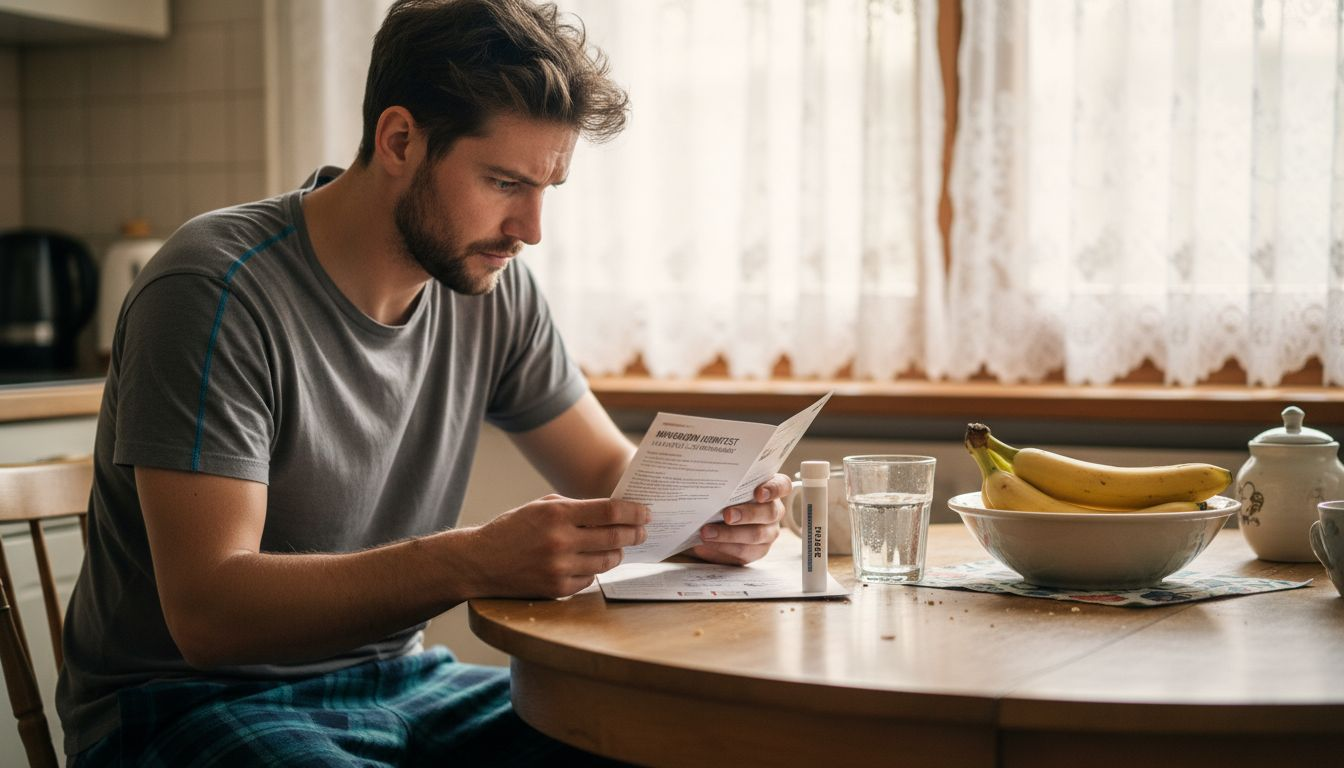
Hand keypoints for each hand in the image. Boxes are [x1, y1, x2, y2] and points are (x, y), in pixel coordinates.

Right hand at [468, 494, 648, 597]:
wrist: (480, 561)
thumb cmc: (514, 528)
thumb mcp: (542, 506)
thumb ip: (577, 508)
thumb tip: (614, 512)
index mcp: (558, 513)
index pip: (609, 511)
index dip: (633, 512)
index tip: (646, 512)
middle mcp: (560, 541)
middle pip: (614, 537)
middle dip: (635, 534)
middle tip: (643, 531)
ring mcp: (559, 568)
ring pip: (606, 561)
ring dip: (617, 554)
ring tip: (619, 547)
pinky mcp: (557, 589)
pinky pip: (590, 580)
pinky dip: (594, 570)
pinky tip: (591, 562)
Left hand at [689, 473, 788, 565]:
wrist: (709, 523)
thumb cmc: (720, 499)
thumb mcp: (723, 488)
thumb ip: (723, 484)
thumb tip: (709, 482)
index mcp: (770, 489)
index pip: (782, 485)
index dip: (773, 489)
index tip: (759, 493)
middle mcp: (774, 511)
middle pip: (770, 512)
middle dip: (747, 514)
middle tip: (727, 515)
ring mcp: (768, 532)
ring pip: (757, 535)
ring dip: (730, 534)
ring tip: (707, 532)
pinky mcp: (756, 551)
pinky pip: (744, 552)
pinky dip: (723, 547)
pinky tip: (708, 543)